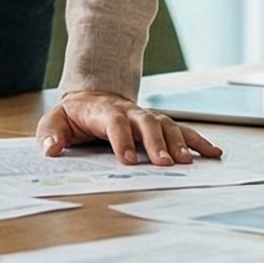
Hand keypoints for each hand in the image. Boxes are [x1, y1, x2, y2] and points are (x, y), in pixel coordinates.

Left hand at [38, 90, 222, 166]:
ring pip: (168, 125)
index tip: (125, 161)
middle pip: (147, 123)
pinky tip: (213, 153)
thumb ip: (50, 133)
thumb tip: (50, 149)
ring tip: (188, 163)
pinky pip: (182, 130)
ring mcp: (147, 117)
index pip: (114, 123)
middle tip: (165, 165)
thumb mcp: (56, 120)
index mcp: (104, 111)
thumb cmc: (75, 115)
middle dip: (156, 143)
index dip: (120, 140)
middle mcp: (130, 112)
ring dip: (180, 143)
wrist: (94, 97)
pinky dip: (198, 140)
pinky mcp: (159, 124)